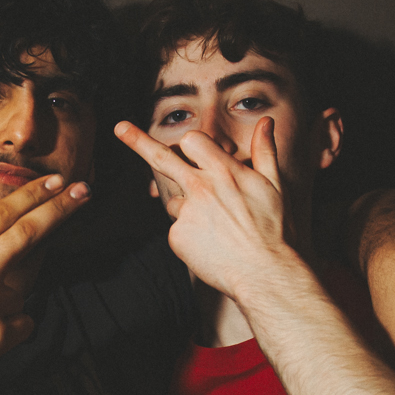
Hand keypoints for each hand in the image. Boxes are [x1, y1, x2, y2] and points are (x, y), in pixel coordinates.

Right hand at [0, 174, 86, 394]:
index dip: (32, 195)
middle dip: (60, 208)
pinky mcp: (2, 334)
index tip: (54, 181)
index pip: (1, 214)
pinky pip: (23, 322)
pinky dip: (8, 329)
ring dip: (4, 303)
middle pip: (28, 233)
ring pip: (21, 291)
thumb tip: (11, 249)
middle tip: (82, 191)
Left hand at [114, 117, 301, 298]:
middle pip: (161, 157)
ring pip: (175, 202)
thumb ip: (265, 151)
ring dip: (188, 209)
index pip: (193, 141)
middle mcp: (200, 187)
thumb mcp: (275, 186)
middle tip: (119, 127)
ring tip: (218, 229)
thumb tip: (266, 121)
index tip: (188, 145)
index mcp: (224, 170)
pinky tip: (210, 246)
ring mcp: (186, 213)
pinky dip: (190, 236)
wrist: (265, 273)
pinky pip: (178, 230)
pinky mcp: (177, 237)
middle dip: (137, 140)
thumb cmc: (274, 230)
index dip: (193, 145)